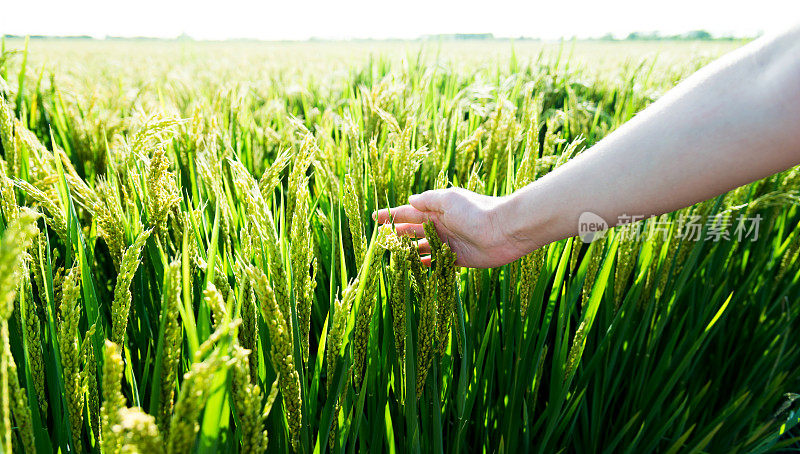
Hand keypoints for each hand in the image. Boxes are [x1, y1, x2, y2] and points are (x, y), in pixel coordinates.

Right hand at [373, 188, 525, 267]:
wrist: (504, 230)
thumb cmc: (477, 211)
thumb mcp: (449, 200)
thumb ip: (428, 200)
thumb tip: (410, 201)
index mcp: (437, 209)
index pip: (408, 211)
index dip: (392, 215)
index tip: (375, 218)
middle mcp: (441, 225)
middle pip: (413, 230)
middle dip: (397, 233)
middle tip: (381, 240)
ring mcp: (448, 242)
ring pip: (423, 246)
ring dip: (409, 250)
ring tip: (393, 256)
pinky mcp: (458, 258)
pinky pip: (437, 262)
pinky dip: (426, 264)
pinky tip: (415, 267)